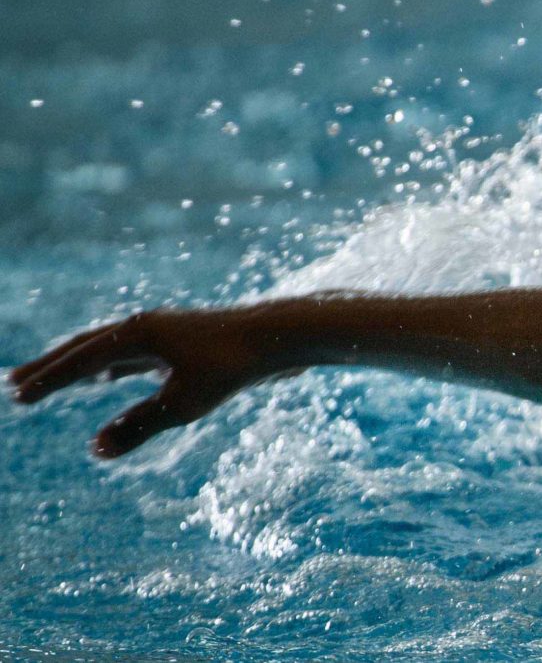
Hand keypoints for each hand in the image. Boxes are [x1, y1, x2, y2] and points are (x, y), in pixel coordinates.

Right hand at [8, 308, 278, 457]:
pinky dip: (110, 364)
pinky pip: (132, 353)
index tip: (17, 397)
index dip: (48, 380)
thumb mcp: (184, 403)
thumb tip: (95, 450)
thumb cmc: (233, 367)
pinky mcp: (182, 341)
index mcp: (136, 334)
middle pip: (85, 348)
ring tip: (50, 378)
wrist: (280, 336)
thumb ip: (139, 426)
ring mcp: (163, 331)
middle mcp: (144, 326)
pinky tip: (106, 377)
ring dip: (76, 364)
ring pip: (107, 349)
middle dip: (50, 367)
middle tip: (13, 383)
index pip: (80, 361)